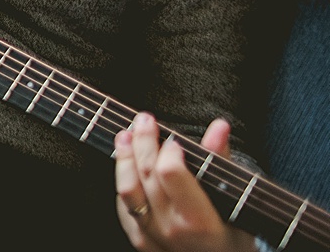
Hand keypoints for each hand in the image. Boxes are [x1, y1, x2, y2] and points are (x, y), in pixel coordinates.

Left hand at [114, 112, 258, 251]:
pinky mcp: (139, 240)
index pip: (170, 173)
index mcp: (198, 220)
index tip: (175, 140)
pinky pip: (123, 206)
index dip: (170, 151)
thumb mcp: (236, 204)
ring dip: (124, 157)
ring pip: (127, 189)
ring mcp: (151, 236)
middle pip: (147, 174)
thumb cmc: (234, 237)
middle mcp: (170, 229)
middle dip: (144, 141)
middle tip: (145, 119)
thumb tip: (220, 126)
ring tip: (125, 135)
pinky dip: (124, 182)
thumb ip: (221, 162)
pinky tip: (128, 167)